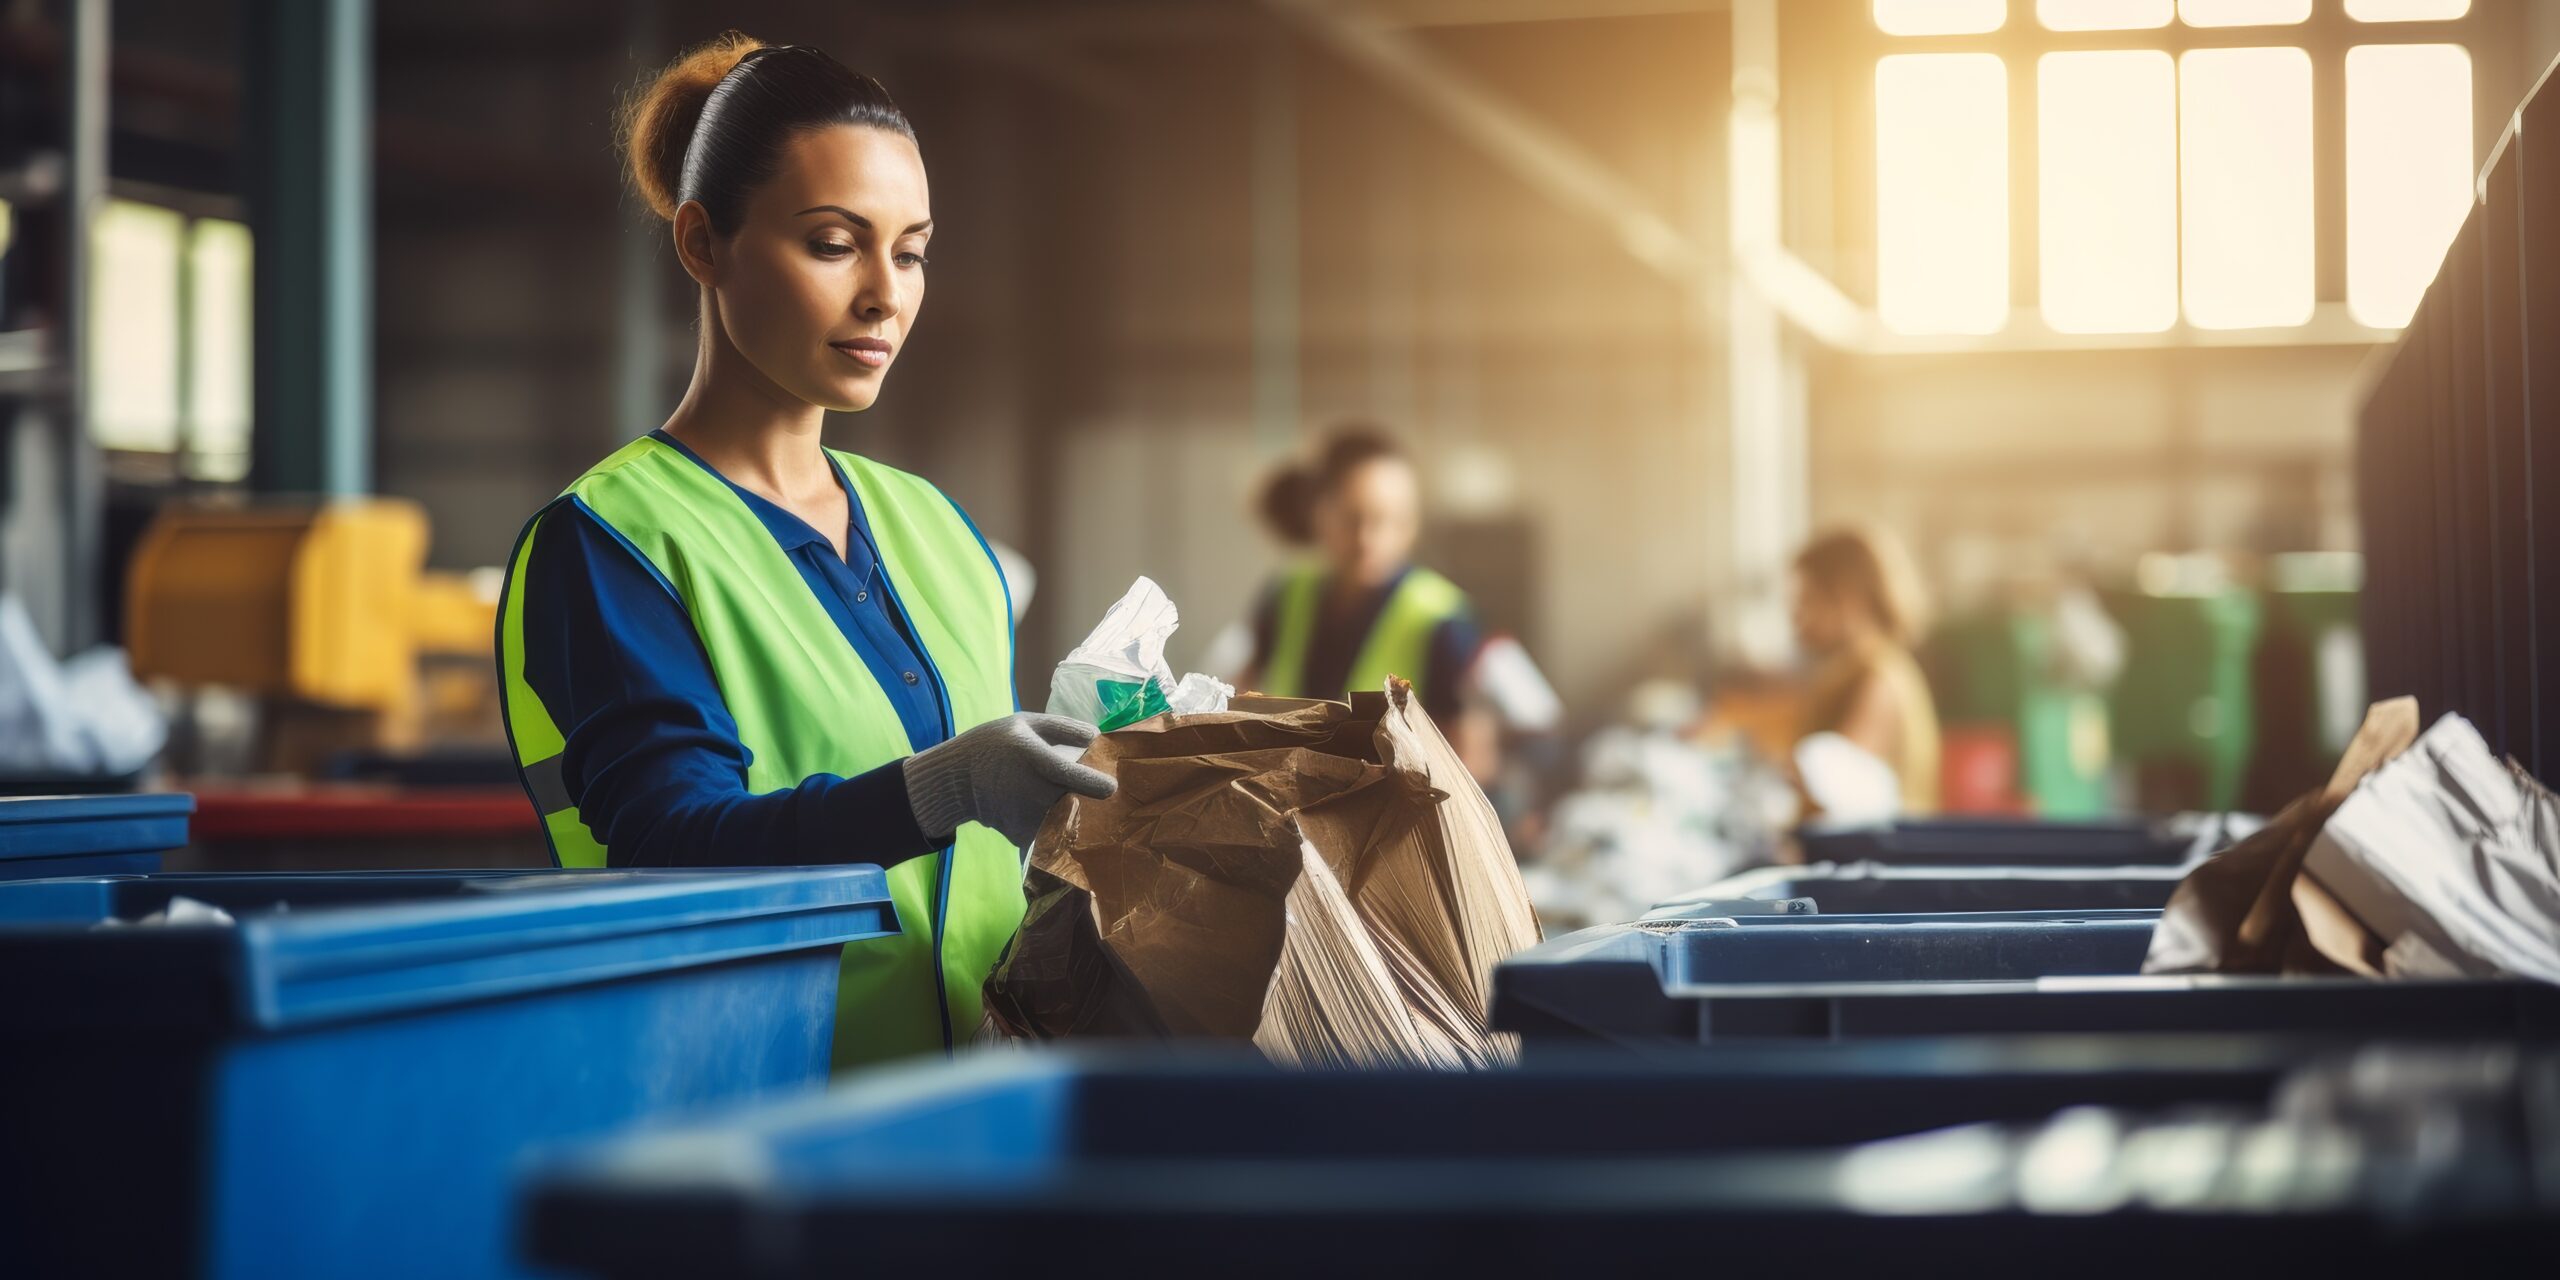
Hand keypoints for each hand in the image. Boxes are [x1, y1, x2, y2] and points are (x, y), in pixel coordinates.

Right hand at [902, 713, 1115, 846]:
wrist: (955, 780)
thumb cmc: (994, 745)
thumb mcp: (1024, 723)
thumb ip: (1062, 727)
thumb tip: (1096, 735)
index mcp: (1033, 758)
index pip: (1067, 774)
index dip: (1093, 783)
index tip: (1112, 788)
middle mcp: (1031, 791)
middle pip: (1072, 800)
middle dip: (1086, 800)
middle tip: (1089, 792)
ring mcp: (1026, 817)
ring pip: (1064, 821)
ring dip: (1072, 814)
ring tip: (1063, 801)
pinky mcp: (1022, 836)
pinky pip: (1049, 834)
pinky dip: (1055, 827)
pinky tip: (1047, 813)